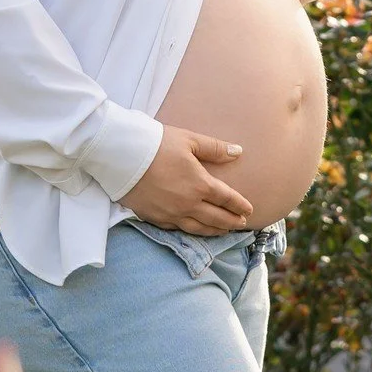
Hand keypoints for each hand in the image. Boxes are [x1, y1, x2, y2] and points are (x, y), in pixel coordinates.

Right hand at [118, 124, 254, 234]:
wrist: (122, 155)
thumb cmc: (157, 143)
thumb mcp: (189, 140)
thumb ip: (215, 148)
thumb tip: (238, 151)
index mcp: (200, 184)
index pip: (226, 199)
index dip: (239, 205)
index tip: (249, 210)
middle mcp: (188, 204)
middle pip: (216, 218)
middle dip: (232, 222)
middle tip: (242, 224)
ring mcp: (171, 214)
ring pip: (199, 229)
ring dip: (214, 231)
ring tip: (224, 231)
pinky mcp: (154, 219)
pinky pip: (178, 230)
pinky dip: (191, 232)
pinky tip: (195, 230)